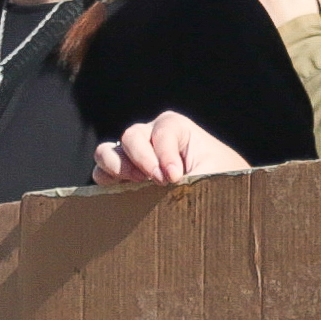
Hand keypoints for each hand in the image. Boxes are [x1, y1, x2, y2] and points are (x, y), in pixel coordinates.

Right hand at [93, 112, 253, 189]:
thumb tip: (173, 187)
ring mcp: (132, 155)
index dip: (166, 154)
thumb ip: (194, 176)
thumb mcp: (214, 173)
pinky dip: (106, 180)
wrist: (219, 192)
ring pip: (108, 151)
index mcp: (175, 127)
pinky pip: (101, 172)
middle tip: (159, 181)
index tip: (175, 176)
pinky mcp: (121, 175)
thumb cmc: (219, 177)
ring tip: (137, 182)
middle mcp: (149, 136)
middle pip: (132, 136)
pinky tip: (122, 191)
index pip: (163, 132)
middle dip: (143, 159)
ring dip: (117, 166)